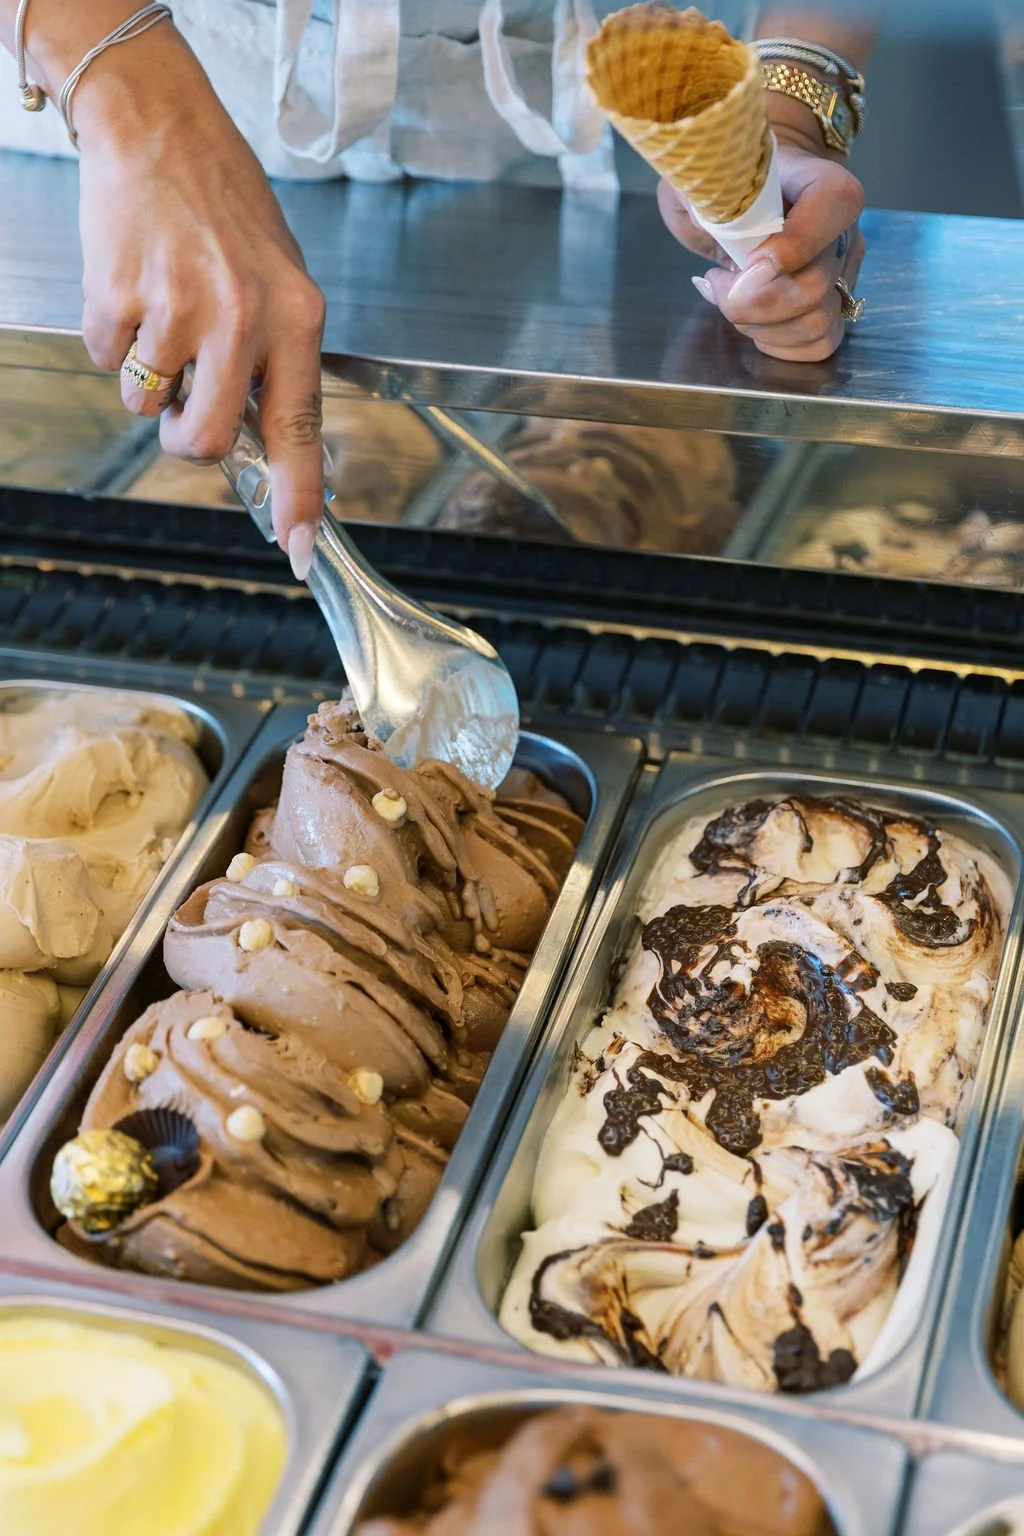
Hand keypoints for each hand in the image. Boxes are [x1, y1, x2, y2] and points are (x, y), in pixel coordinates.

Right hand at [70, 25, 325, 575]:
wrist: (159, 127)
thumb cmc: (224, 206)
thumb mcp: (279, 281)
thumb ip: (275, 362)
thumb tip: (261, 445)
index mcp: (295, 318)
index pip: (299, 430)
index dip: (299, 500)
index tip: (301, 551)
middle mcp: (242, 318)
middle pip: (203, 441)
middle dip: (183, 437)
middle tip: (182, 398)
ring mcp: (178, 307)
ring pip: (146, 405)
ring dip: (145, 381)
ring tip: (160, 317)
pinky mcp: (119, 295)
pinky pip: (106, 359)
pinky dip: (111, 338)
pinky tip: (132, 288)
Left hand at [658, 136, 865, 362]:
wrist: (753, 194)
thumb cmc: (728, 183)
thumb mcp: (704, 173)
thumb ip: (705, 190)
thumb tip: (707, 222)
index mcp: (820, 181)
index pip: (835, 203)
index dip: (794, 242)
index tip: (744, 261)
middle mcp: (843, 230)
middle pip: (814, 287)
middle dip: (752, 303)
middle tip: (718, 286)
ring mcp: (843, 273)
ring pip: (817, 324)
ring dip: (760, 327)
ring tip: (732, 301)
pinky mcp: (835, 306)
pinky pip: (818, 345)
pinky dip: (778, 344)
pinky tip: (753, 322)